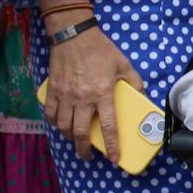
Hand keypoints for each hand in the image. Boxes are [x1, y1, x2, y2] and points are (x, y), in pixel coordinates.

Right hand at [42, 23, 143, 162]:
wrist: (73, 34)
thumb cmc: (99, 48)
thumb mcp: (123, 63)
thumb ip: (134, 81)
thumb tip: (141, 95)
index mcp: (103, 93)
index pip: (108, 126)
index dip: (112, 145)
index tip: (114, 158)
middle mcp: (83, 98)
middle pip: (80, 133)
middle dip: (84, 149)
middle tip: (87, 155)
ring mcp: (65, 95)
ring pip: (63, 126)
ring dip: (69, 138)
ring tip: (75, 140)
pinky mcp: (53, 90)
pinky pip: (51, 114)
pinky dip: (54, 123)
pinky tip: (60, 124)